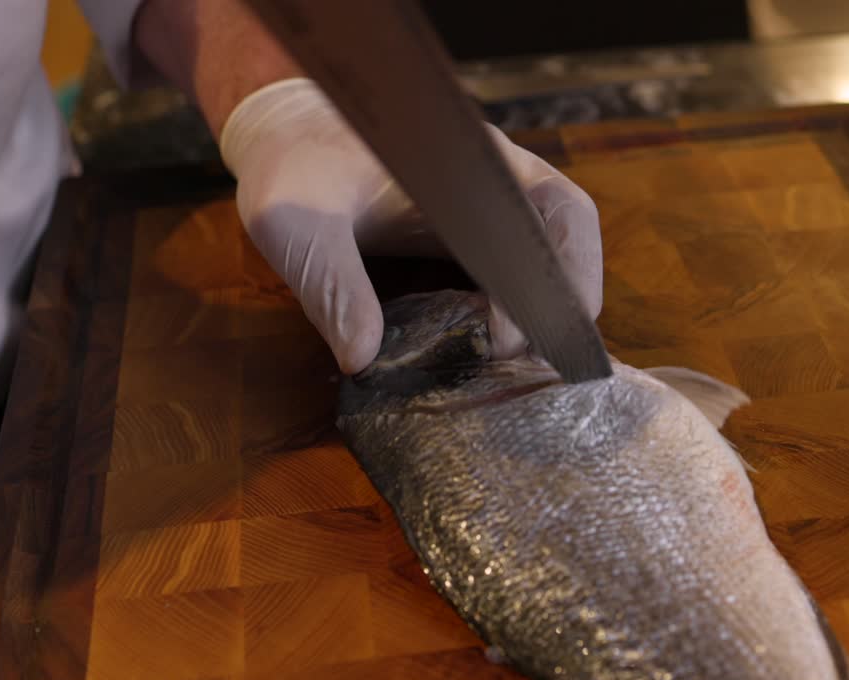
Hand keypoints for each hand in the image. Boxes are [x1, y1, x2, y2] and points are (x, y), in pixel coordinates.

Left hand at [219, 78, 602, 374]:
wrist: (283, 138)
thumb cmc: (293, 165)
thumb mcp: (296, 222)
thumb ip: (329, 284)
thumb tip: (362, 358)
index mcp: (470, 161)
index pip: (553, 208)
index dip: (555, 271)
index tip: (509, 335)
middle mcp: (493, 183)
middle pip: (566, 240)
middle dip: (563, 306)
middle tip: (534, 370)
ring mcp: (484, 212)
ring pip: (543, 263)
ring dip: (542, 316)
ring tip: (518, 372)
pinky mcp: (466, 240)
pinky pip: (508, 277)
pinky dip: (512, 315)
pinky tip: (489, 354)